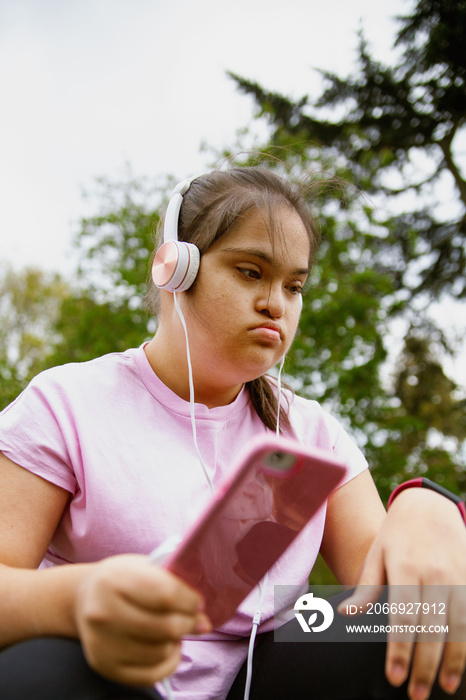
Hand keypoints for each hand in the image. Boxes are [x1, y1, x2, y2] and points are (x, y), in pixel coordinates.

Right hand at [74, 554, 210, 686]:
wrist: (84, 598)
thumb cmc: (122, 579)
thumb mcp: (143, 567)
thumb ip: (174, 585)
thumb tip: (203, 620)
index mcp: (114, 579)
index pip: (166, 594)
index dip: (190, 600)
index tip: (197, 601)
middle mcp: (103, 612)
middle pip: (165, 626)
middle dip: (189, 623)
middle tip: (193, 618)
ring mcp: (102, 643)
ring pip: (160, 651)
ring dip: (177, 641)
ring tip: (175, 629)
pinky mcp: (105, 666)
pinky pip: (150, 675)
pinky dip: (168, 663)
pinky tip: (168, 647)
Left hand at [340, 488, 465, 699]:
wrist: (429, 507)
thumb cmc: (395, 535)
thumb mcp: (376, 555)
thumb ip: (366, 588)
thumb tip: (346, 614)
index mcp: (406, 567)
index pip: (403, 617)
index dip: (399, 650)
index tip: (394, 678)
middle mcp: (435, 573)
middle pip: (432, 628)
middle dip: (425, 666)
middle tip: (417, 695)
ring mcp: (457, 576)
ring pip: (458, 626)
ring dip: (454, 661)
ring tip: (446, 688)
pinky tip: (462, 663)